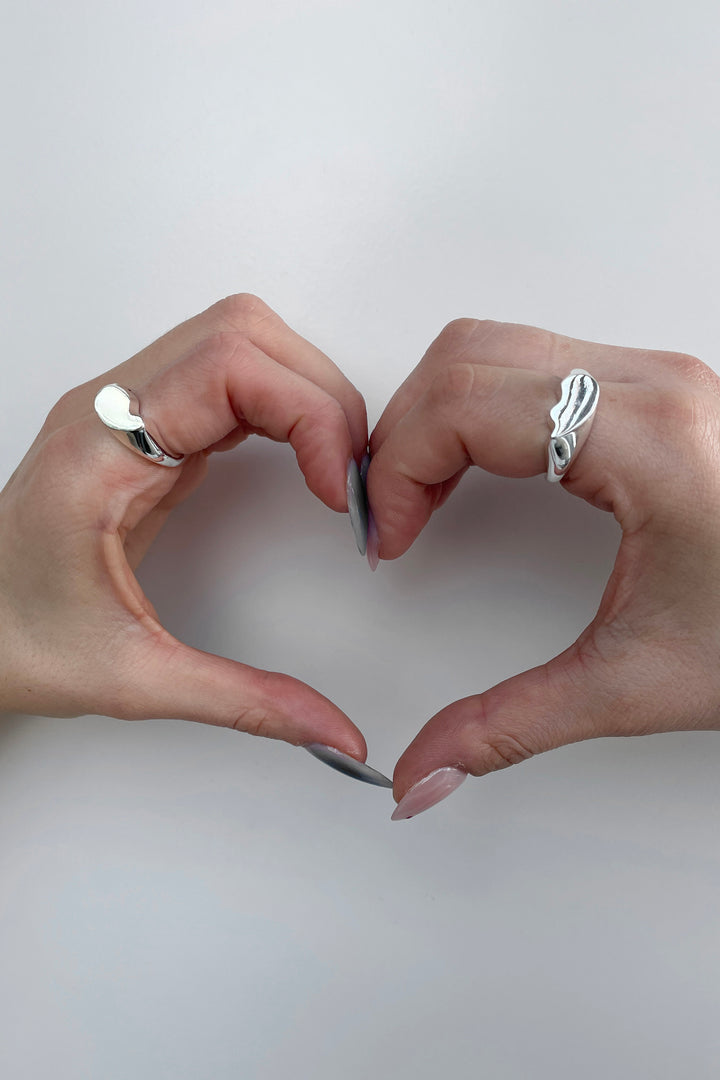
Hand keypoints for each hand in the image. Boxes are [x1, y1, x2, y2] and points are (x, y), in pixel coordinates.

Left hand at [0, 294, 367, 756]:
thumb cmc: (11, 641)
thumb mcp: (132, 679)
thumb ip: (245, 701)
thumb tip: (333, 731)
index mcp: (97, 452)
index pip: (228, 366)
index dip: (309, 413)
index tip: (339, 486)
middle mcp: (108, 410)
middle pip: (242, 333)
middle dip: (319, 395)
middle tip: (347, 475)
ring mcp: (124, 411)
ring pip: (238, 342)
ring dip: (302, 393)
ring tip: (331, 467)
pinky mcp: (143, 428)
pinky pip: (226, 380)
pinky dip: (278, 407)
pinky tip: (297, 461)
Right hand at [368, 319, 719, 817]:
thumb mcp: (637, 681)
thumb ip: (511, 727)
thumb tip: (425, 771)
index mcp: (645, 437)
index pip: (463, 403)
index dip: (399, 468)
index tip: (391, 536)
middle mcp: (653, 386)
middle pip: (466, 356)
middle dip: (404, 433)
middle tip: (394, 512)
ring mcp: (661, 380)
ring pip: (498, 347)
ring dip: (439, 413)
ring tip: (425, 491)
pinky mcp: (661, 395)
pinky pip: (537, 363)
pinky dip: (481, 408)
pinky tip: (478, 468)